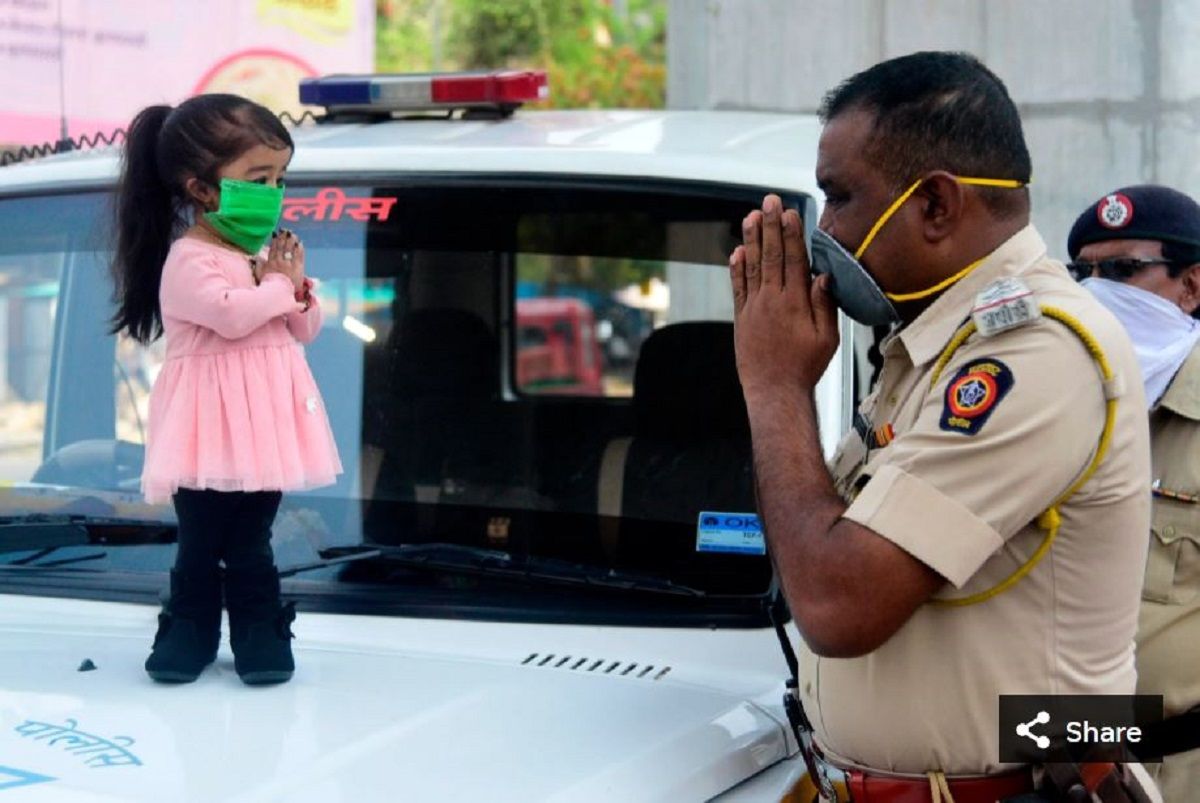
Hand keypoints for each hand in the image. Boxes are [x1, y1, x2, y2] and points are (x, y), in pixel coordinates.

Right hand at [260, 229, 305, 293]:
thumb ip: (258, 265)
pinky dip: (300, 249)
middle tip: (285, 230)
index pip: (273, 248)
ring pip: (291, 249)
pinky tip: (300, 243)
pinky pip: (299, 256)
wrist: (280, 293)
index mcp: (271, 262)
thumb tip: (255, 258)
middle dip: (284, 237)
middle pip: (282, 246)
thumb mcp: (260, 275)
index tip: (276, 233)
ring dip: (292, 241)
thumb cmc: (269, 285)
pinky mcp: (298, 268)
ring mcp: (290, 264)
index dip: (275, 240)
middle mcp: (280, 261)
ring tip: (293, 234)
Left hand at [730, 194, 838, 398]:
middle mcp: (772, 301)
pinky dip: (737, 268)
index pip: (794, 260)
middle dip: (770, 226)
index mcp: (796, 303)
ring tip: (750, 216)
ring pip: (752, 266)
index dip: (791, 234)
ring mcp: (754, 308)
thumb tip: (823, 276)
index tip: (790, 212)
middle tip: (769, 201)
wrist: (774, 391)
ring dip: (751, 239)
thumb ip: (825, 305)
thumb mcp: (827, 338)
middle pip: (771, 255)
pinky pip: (738, 287)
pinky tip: (737, 250)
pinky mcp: (742, 318)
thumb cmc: (805, 367)